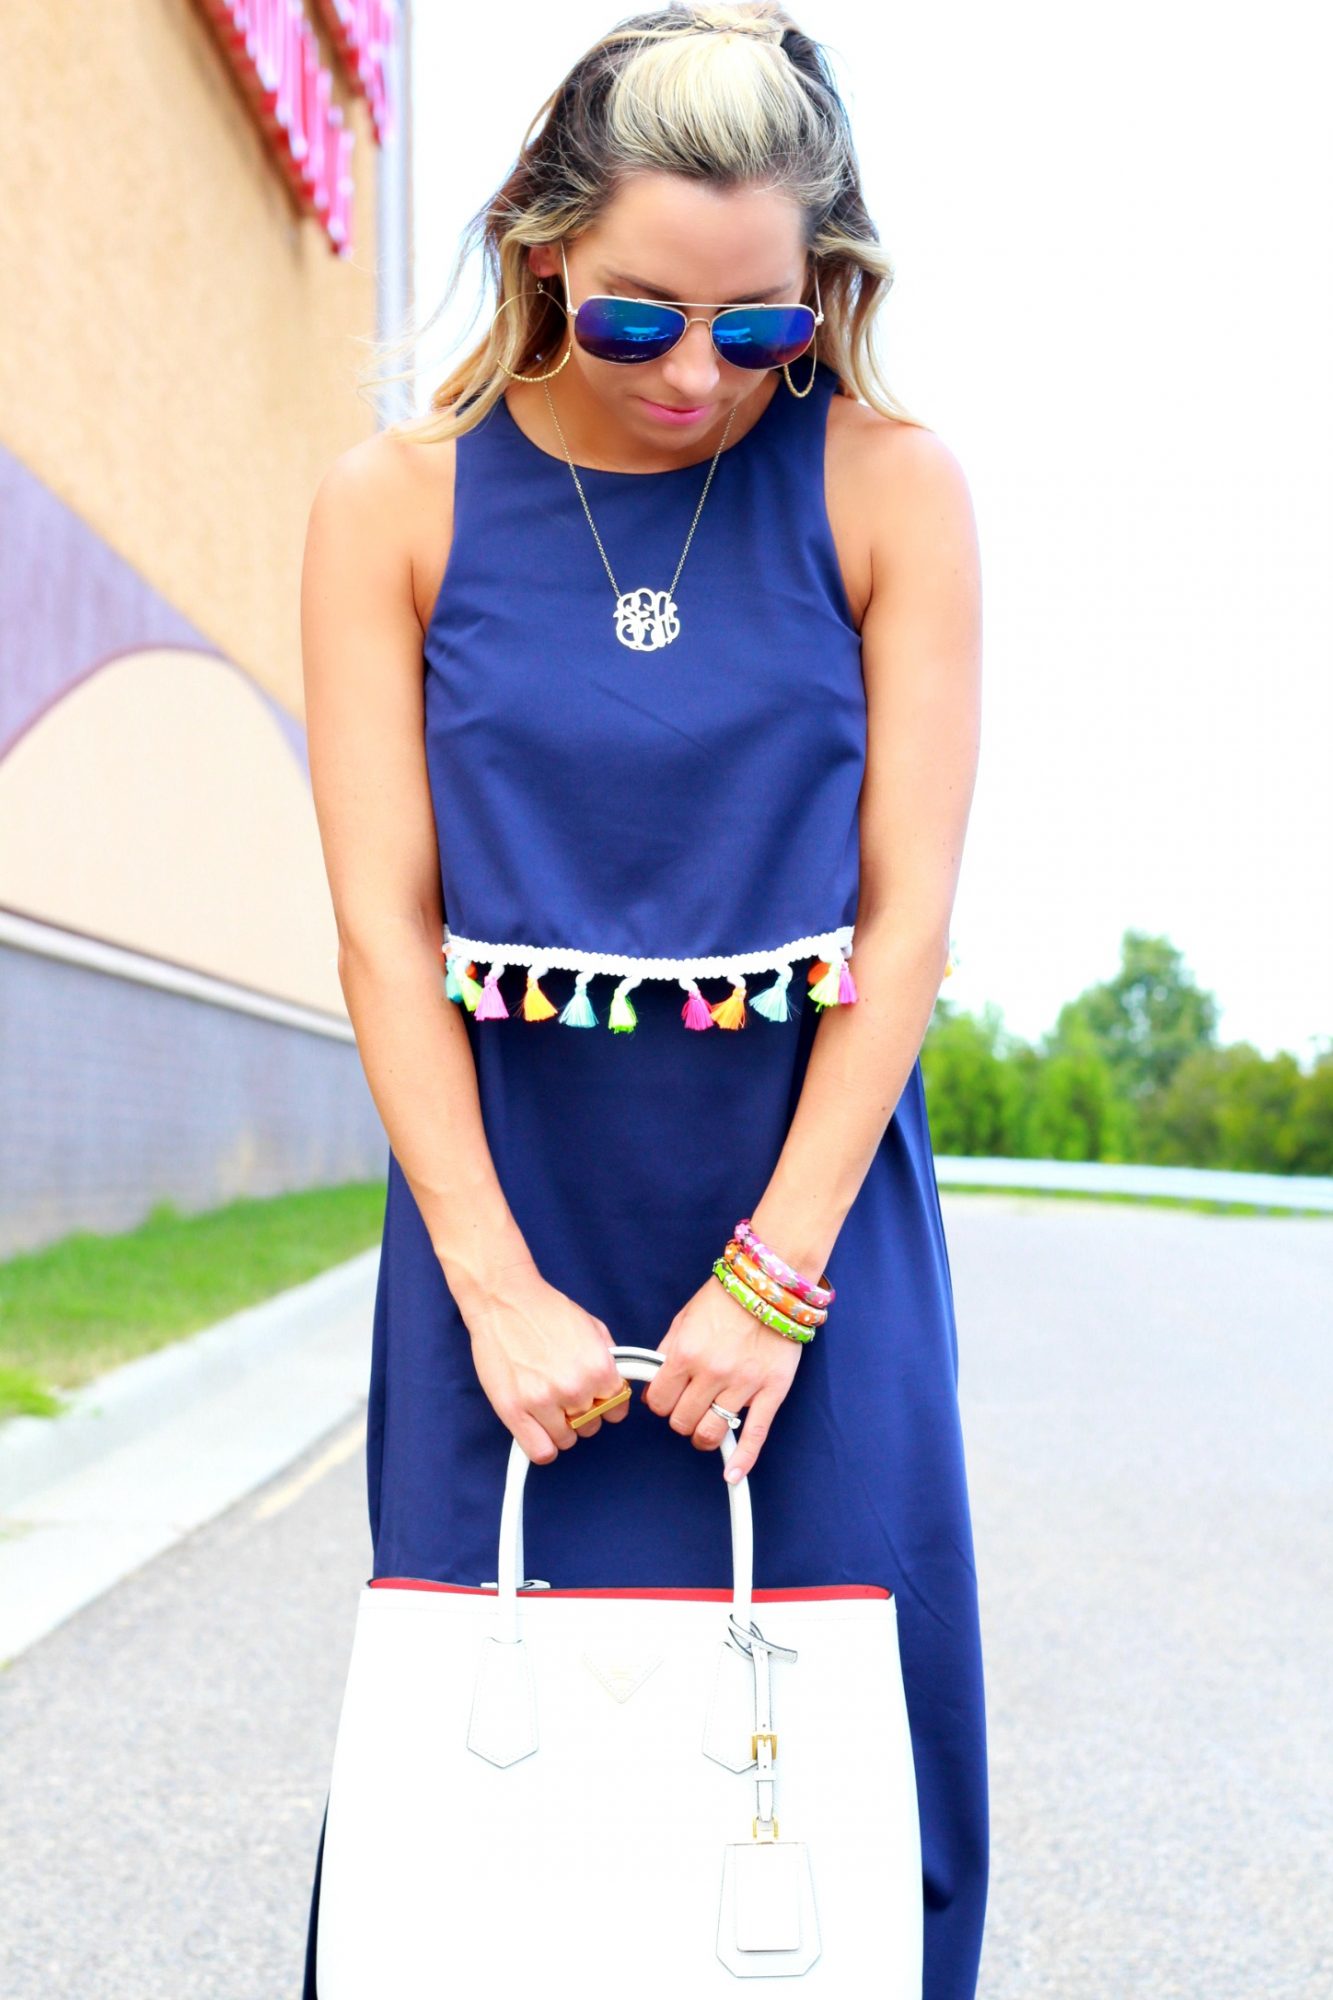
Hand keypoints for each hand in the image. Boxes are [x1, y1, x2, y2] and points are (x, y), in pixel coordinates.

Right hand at [452, 1257, 629, 1464]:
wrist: (504, 1299)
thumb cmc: (545, 1310)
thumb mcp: (593, 1327)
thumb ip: (609, 1360)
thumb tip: (617, 1384)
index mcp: (599, 1368)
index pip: (617, 1410)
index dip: (605, 1404)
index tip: (594, 1398)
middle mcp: (574, 1388)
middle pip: (592, 1427)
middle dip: (582, 1414)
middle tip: (565, 1394)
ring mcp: (543, 1402)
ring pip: (567, 1441)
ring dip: (560, 1428)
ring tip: (548, 1405)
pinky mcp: (514, 1411)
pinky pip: (541, 1452)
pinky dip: (543, 1446)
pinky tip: (538, 1428)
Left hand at [643, 1269, 804, 1482]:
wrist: (769, 1284)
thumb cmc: (725, 1300)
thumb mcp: (683, 1319)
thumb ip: (666, 1353)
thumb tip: (653, 1383)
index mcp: (685, 1353)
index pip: (659, 1402)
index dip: (660, 1403)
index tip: (666, 1399)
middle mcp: (712, 1372)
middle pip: (682, 1421)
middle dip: (681, 1417)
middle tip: (688, 1405)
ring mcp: (743, 1385)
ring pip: (711, 1432)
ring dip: (703, 1433)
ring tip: (706, 1424)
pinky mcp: (771, 1391)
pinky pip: (755, 1435)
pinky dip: (743, 1460)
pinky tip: (733, 1475)